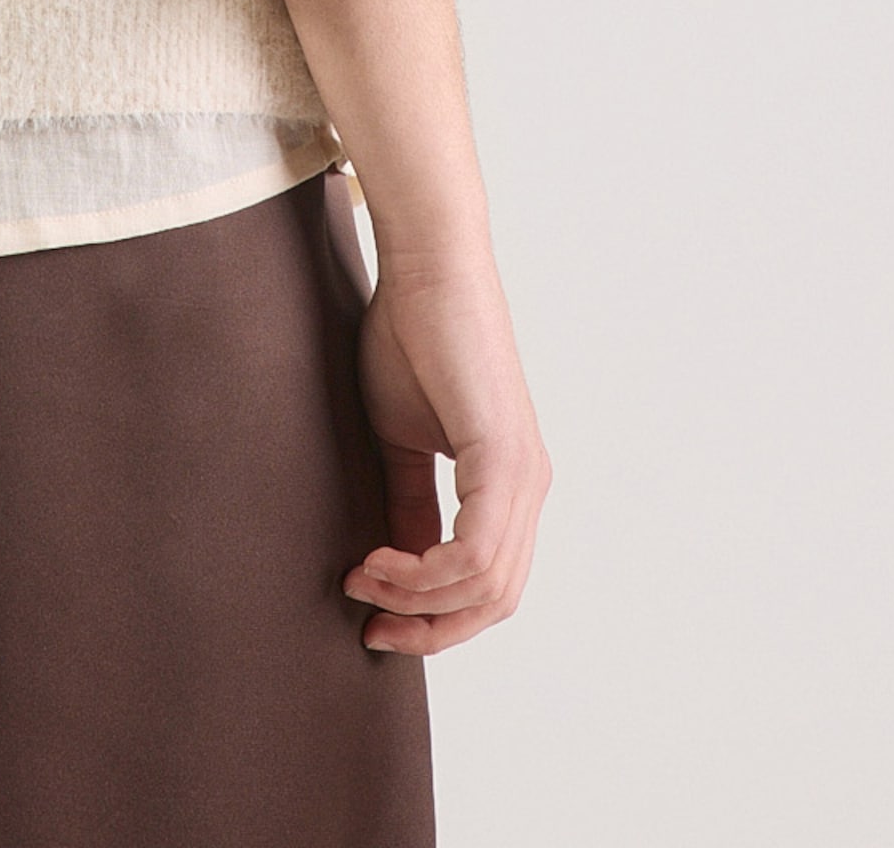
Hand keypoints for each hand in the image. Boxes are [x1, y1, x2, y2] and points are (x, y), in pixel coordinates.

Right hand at [343, 254, 550, 654]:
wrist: (425, 269)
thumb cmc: (410, 338)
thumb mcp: (403, 442)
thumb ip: (411, 507)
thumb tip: (400, 572)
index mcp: (512, 483)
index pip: (490, 586)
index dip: (436, 619)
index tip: (375, 617)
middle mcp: (530, 484)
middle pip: (495, 601)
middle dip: (428, 624)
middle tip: (367, 611)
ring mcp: (524, 473)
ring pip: (485, 586)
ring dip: (416, 598)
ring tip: (363, 575)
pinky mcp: (504, 456)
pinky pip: (475, 552)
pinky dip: (425, 573)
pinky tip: (380, 557)